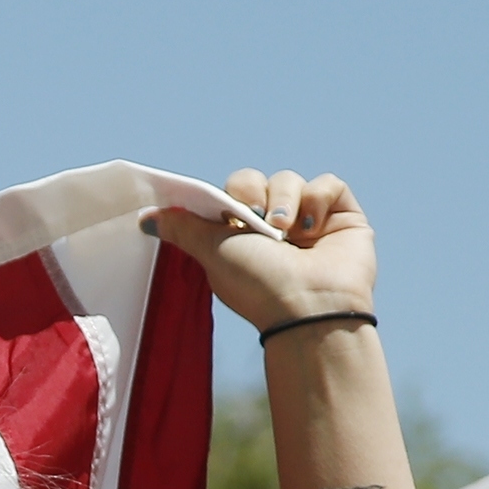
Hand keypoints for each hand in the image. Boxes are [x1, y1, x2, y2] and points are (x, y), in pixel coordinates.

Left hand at [146, 168, 376, 332]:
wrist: (308, 308)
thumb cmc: (259, 286)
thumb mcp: (211, 253)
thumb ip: (181, 229)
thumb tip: (145, 219)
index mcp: (242, 236)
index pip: (231, 194)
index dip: (227, 194)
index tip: (223, 207)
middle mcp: (275, 228)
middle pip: (257, 181)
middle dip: (253, 194)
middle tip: (256, 221)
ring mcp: (309, 222)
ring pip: (290, 180)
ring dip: (284, 201)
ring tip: (286, 232)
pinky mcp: (342, 217)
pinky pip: (328, 185)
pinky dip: (318, 200)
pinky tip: (313, 229)